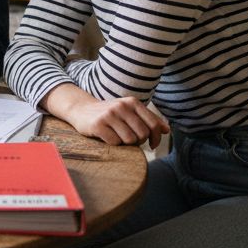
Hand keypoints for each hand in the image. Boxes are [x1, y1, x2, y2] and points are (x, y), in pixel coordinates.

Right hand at [44, 84, 168, 147]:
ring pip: (129, 140)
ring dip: (125, 144)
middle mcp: (121, 106)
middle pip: (142, 134)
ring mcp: (109, 115)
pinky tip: (106, 137)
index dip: (156, 138)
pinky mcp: (98, 125)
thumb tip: (166, 130)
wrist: (81, 109)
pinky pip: (115, 142)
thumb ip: (148, 119)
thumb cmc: (110, 114)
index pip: (153, 124)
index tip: (152, 145)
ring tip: (117, 137)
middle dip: (138, 141)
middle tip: (129, 140)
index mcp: (132, 102)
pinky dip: (113, 144)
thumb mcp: (129, 111)